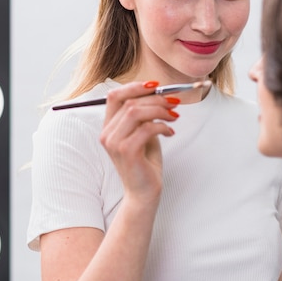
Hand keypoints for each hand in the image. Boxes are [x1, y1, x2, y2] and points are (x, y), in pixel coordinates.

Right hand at [100, 81, 179, 203]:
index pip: (115, 96)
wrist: (144, 193)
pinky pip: (146, 128)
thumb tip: (158, 94)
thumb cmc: (144, 164)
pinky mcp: (127, 151)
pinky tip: (170, 132)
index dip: (135, 87)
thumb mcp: (143, 134)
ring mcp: (115, 143)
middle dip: (156, 99)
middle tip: (174, 103)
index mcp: (108, 127)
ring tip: (174, 117)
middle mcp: (107, 133)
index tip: (156, 87)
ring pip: (136, 112)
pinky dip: (162, 126)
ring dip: (160, 110)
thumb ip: (144, 116)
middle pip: (129, 102)